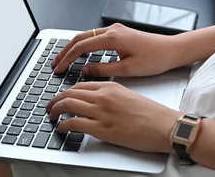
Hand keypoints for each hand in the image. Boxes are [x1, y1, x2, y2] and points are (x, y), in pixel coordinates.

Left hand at [46, 81, 181, 153]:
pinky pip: (74, 123)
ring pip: (68, 105)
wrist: (164, 126)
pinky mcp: (102, 128)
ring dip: (55, 110)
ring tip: (51, 116)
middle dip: (56, 100)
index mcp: (110, 87)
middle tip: (50, 107)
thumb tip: (98, 101)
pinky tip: (61, 128)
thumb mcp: (129, 96)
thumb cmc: (152, 114)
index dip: (67, 92)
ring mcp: (102, 112)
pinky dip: (63, 125)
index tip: (61, 97)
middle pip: (70, 93)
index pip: (80, 85)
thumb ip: (111, 96)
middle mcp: (103, 96)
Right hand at [52, 23, 176, 76]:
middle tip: (55, 64)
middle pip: (80, 38)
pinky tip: (80, 54)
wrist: (172, 50)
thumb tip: (85, 70)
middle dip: (65, 51)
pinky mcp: (119, 32)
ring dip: (73, 47)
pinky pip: (95, 37)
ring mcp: (115, 29)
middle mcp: (112, 30)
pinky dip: (84, 45)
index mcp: (113, 38)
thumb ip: (103, 69)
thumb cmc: (155, 59)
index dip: (67, 58)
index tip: (59, 68)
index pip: (81, 47)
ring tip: (64, 60)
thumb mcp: (128, 70)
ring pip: (87, 36)